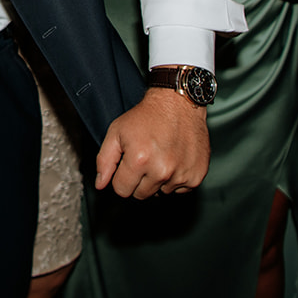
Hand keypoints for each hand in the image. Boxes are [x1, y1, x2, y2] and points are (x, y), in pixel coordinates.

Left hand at [95, 87, 209, 197]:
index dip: (121, 178)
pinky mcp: (196, 176)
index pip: (122, 190)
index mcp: (139, 160)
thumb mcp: (117, 131)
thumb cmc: (147, 116)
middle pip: (141, 194)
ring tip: (160, 156)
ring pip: (161, 192)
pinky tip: (174, 159)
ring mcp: (181, 174)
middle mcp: (161, 171)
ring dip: (158, 180)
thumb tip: (100, 184)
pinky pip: (180, 189)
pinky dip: (176, 179)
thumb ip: (105, 160)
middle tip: (145, 159)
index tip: (128, 164)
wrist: (179, 103)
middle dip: (139, 180)